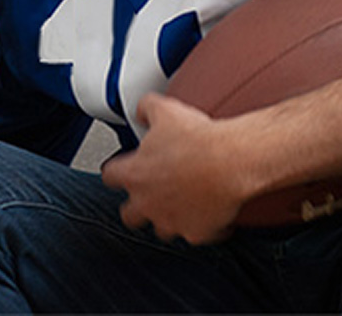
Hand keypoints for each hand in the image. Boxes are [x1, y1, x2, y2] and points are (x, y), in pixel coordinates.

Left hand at [100, 93, 244, 244]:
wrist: (230, 161)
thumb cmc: (198, 139)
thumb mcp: (165, 111)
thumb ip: (146, 109)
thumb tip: (142, 110)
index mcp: (135, 174)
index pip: (110, 177)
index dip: (116, 172)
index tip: (122, 169)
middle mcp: (147, 203)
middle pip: (129, 214)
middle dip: (136, 206)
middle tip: (150, 192)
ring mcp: (171, 221)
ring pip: (161, 228)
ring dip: (169, 217)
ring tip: (182, 203)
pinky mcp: (196, 233)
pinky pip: (197, 233)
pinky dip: (203, 225)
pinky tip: (212, 212)